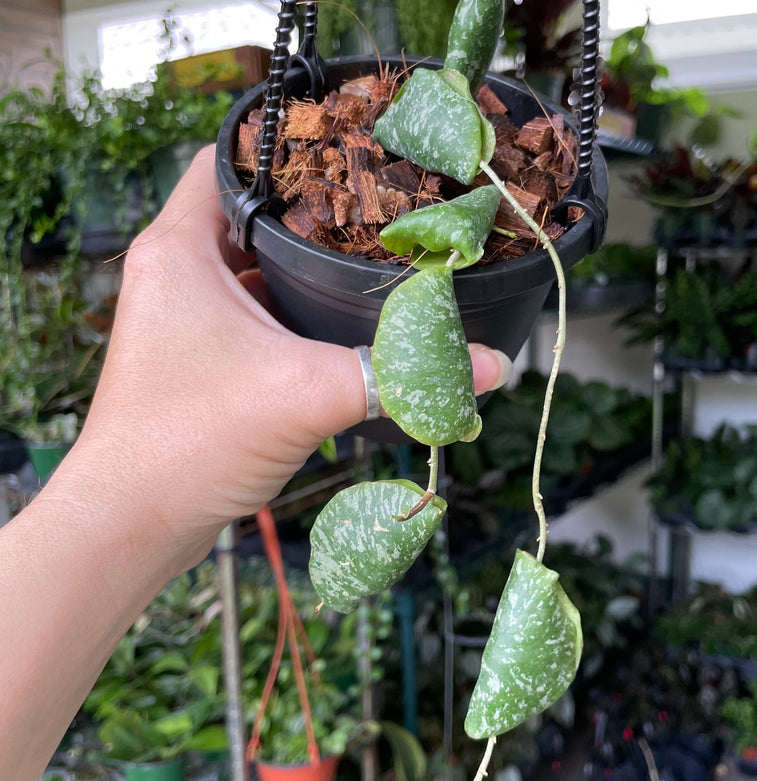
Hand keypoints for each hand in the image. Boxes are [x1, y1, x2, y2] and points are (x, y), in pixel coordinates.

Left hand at [59, 145, 510, 568]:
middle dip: (310, 218)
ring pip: (251, 274)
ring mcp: (181, 322)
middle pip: (249, 219)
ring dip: (300, 275)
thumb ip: (401, 375)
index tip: (347, 161)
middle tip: (374, 217)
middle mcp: (173, 276)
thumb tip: (492, 367)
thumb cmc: (192, 442)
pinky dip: (287, 320)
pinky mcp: (194, 362)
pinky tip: (332, 332)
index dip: (288, 151)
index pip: (228, 162)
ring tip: (364, 268)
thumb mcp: (308, 394)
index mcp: (179, 251)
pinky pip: (249, 320)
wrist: (134, 524)